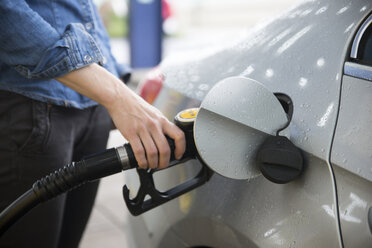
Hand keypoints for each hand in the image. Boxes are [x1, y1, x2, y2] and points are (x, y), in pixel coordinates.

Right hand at [57, 63, 185, 168]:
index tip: (178, 155)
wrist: (120, 99)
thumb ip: (161, 125)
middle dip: (164, 162)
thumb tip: (167, 140)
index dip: (181, 148)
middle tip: (162, 165)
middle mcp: (154, 125)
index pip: (179, 135)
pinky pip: (139, 152)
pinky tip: (142, 163)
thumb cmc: (137, 107)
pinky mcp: (131, 133)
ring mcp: (143, 129)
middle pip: (165, 149)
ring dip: (153, 163)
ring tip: (151, 165)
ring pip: (153, 153)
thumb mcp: (154, 114)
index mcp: (162, 120)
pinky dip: (142, 161)